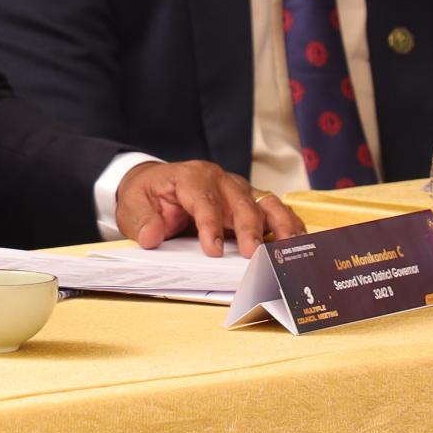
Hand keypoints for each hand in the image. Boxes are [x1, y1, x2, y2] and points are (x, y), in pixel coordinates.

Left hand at [113, 160, 305, 255]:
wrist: (155, 184)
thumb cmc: (148, 196)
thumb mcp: (133, 206)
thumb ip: (142, 221)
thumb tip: (151, 237)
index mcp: (191, 177)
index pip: (204, 201)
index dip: (209, 226)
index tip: (211, 250)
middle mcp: (220, 179)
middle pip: (240, 202)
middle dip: (249, 228)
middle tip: (252, 254)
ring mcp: (239, 188)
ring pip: (266, 202)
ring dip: (280, 225)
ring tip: (289, 247)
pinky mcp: (251, 200)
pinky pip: (275, 210)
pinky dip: (288, 225)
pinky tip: (298, 243)